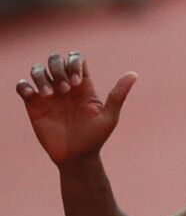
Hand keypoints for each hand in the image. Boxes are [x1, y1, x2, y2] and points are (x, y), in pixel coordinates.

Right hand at [15, 51, 136, 165]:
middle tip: (65, 90)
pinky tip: (33, 95)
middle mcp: (65, 85)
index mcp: (83, 85)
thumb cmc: (96, 137)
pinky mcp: (34, 104)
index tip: (77, 81)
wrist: (77, 157)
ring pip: (37, 69)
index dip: (74, 62)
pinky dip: (24, 86)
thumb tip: (134, 74)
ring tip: (49, 94)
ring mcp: (48, 94)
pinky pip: (22, 86)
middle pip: (56, 59)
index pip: (76, 58)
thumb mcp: (109, 116)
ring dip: (41, 76)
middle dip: (58, 68)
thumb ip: (118, 94)